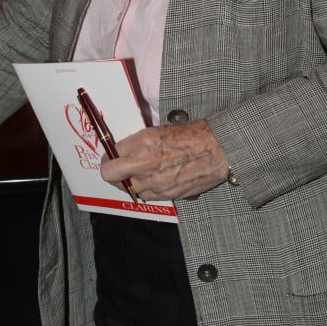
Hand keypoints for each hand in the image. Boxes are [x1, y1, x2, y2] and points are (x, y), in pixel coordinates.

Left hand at [99, 118, 229, 200]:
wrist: (217, 149)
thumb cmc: (192, 135)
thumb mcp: (159, 130)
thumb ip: (138, 142)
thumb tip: (122, 150)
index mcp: (143, 142)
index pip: (111, 155)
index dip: (109, 155)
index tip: (111, 155)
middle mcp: (145, 163)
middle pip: (111, 176)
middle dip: (111, 171)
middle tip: (116, 167)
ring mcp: (155, 182)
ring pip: (128, 189)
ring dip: (129, 182)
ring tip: (137, 173)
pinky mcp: (166, 195)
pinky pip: (146, 195)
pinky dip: (145, 189)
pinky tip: (153, 179)